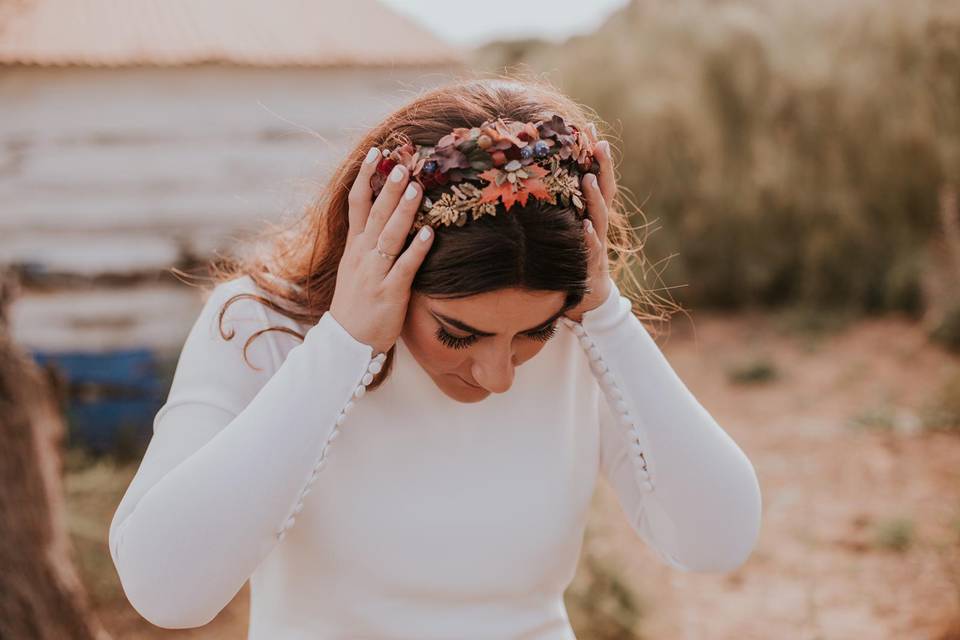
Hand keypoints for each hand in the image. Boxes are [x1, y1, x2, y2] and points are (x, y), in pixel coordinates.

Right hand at [329, 147, 433, 354]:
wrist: (346, 343)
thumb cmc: (356, 304)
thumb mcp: (355, 267)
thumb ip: (368, 242)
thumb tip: (385, 215)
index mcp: (354, 247)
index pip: (357, 204)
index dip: (365, 177)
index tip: (375, 153)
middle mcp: (362, 255)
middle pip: (375, 214)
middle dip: (389, 187)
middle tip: (403, 162)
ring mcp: (375, 273)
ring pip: (390, 236)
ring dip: (404, 211)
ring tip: (418, 187)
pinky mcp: (390, 292)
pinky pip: (405, 267)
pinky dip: (417, 250)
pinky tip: (430, 233)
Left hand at [563, 135, 615, 322]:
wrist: (589, 298)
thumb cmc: (574, 257)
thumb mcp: (567, 228)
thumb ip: (559, 204)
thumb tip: (530, 176)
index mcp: (592, 213)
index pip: (597, 178)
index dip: (594, 155)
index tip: (589, 128)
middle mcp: (598, 224)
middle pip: (604, 192)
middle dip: (603, 167)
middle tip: (599, 143)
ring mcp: (597, 244)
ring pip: (599, 217)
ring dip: (594, 197)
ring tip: (589, 177)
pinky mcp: (591, 266)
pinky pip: (591, 250)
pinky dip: (588, 238)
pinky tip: (584, 227)